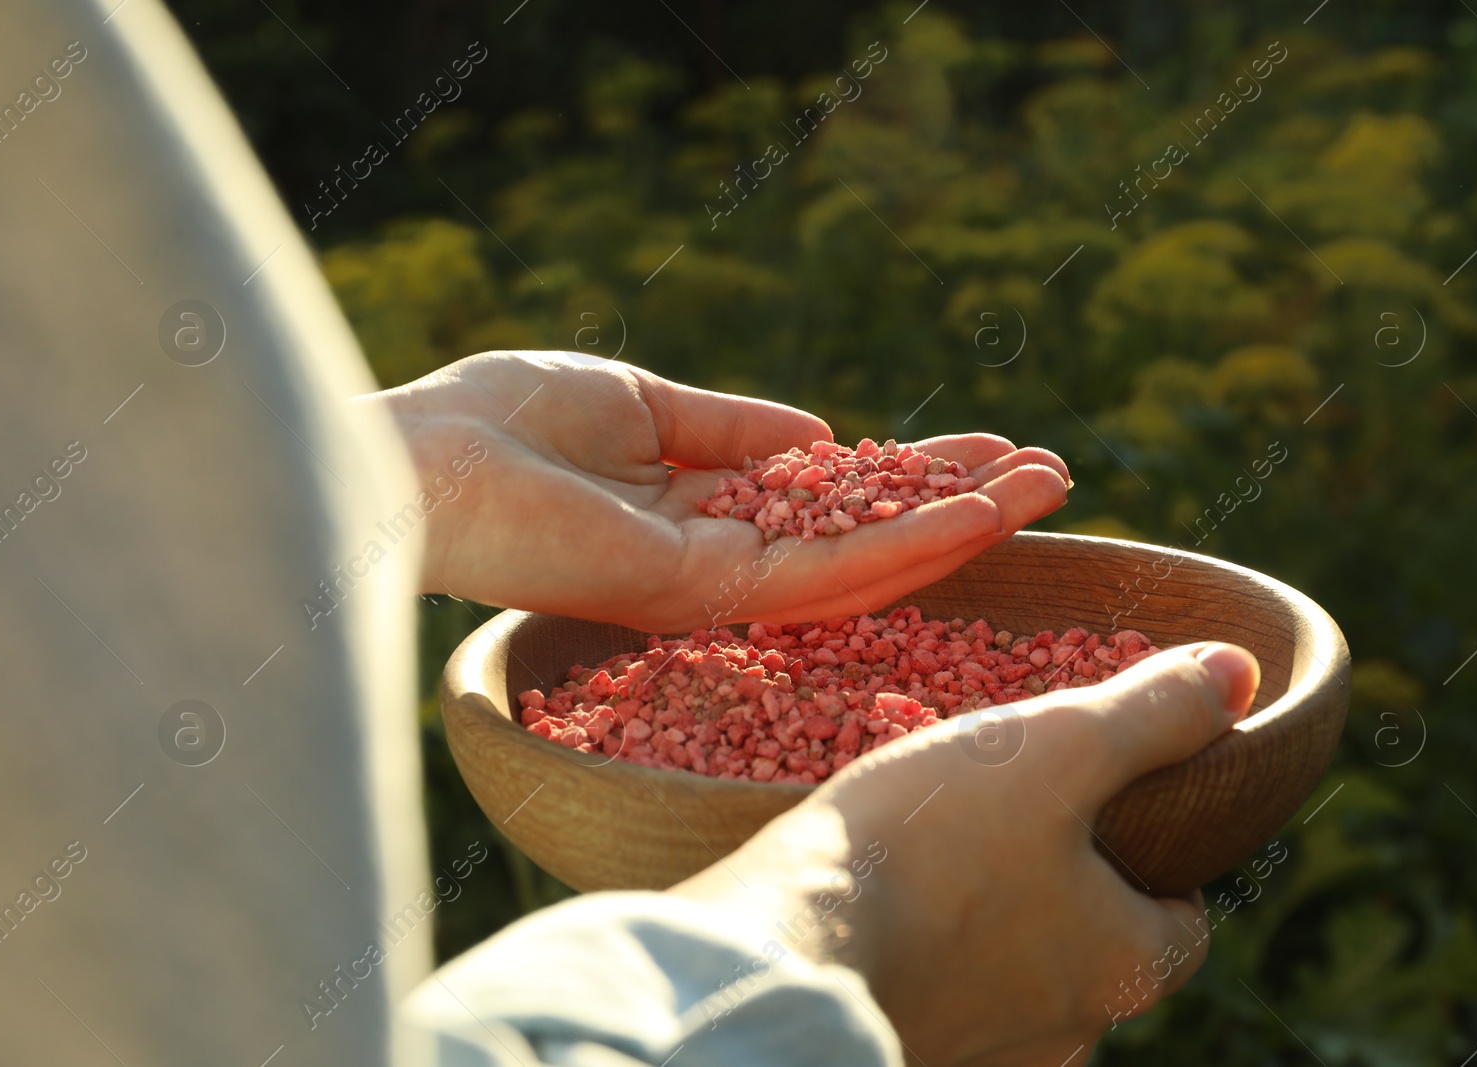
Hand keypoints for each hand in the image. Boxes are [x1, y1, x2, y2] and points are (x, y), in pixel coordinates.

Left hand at [363, 351, 1069, 630]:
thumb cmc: (503, 420)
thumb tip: (822, 435)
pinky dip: (901, 548)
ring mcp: (718, 586)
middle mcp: (723, 561)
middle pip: (864, 540)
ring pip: (863, 567)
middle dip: (957, 507)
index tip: (988, 448)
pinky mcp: (705, 596)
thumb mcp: (640, 401)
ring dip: (956, 529)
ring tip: (1042, 491)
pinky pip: (822, 577)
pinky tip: (971, 519)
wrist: (423, 461)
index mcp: (704, 513)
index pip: (832, 501)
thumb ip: (732, 426)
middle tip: (1053, 479)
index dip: (911, 475)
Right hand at [671, 642, 1261, 1065]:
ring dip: (997, 916)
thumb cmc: (930, 844)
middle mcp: (1071, 1031)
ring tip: (942, 845)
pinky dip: (937, 947)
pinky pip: (951, 990)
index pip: (1184, 917)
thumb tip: (1241, 675)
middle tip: (1013, 809)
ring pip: (1020, 970)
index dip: (1158, 853)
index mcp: (1127, 965)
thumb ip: (1151, 714)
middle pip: (1099, 944)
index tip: (1109, 805)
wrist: (785, 941)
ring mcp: (991, 1052)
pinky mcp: (921, 1049)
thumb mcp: (1053, 749)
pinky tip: (893, 897)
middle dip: (1067, 881)